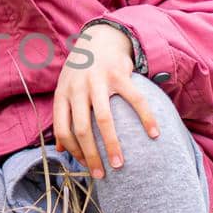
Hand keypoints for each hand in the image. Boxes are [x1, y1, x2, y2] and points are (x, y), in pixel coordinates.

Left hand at [53, 23, 158, 179]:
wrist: (99, 38)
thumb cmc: (80, 72)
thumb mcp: (65, 91)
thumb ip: (62, 118)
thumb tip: (59, 149)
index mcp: (62, 94)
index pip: (62, 129)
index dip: (72, 150)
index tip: (85, 165)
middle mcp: (78, 88)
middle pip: (82, 129)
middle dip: (92, 155)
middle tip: (102, 174)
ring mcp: (98, 81)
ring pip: (105, 119)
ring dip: (113, 144)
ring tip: (121, 163)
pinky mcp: (120, 74)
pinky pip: (135, 100)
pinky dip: (146, 118)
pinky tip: (153, 134)